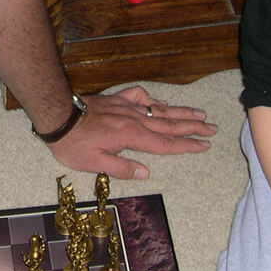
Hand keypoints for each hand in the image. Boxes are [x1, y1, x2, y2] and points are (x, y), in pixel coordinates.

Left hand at [47, 86, 215, 179]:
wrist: (57, 115)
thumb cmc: (73, 143)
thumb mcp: (95, 163)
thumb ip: (122, 168)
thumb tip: (146, 173)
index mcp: (131, 137)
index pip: (165, 143)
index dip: (187, 145)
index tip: (204, 145)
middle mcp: (133, 120)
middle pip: (169, 124)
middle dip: (193, 127)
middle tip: (212, 128)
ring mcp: (125, 108)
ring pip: (159, 109)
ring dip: (180, 113)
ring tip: (199, 113)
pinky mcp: (115, 100)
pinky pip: (139, 97)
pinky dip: (153, 99)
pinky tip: (160, 102)